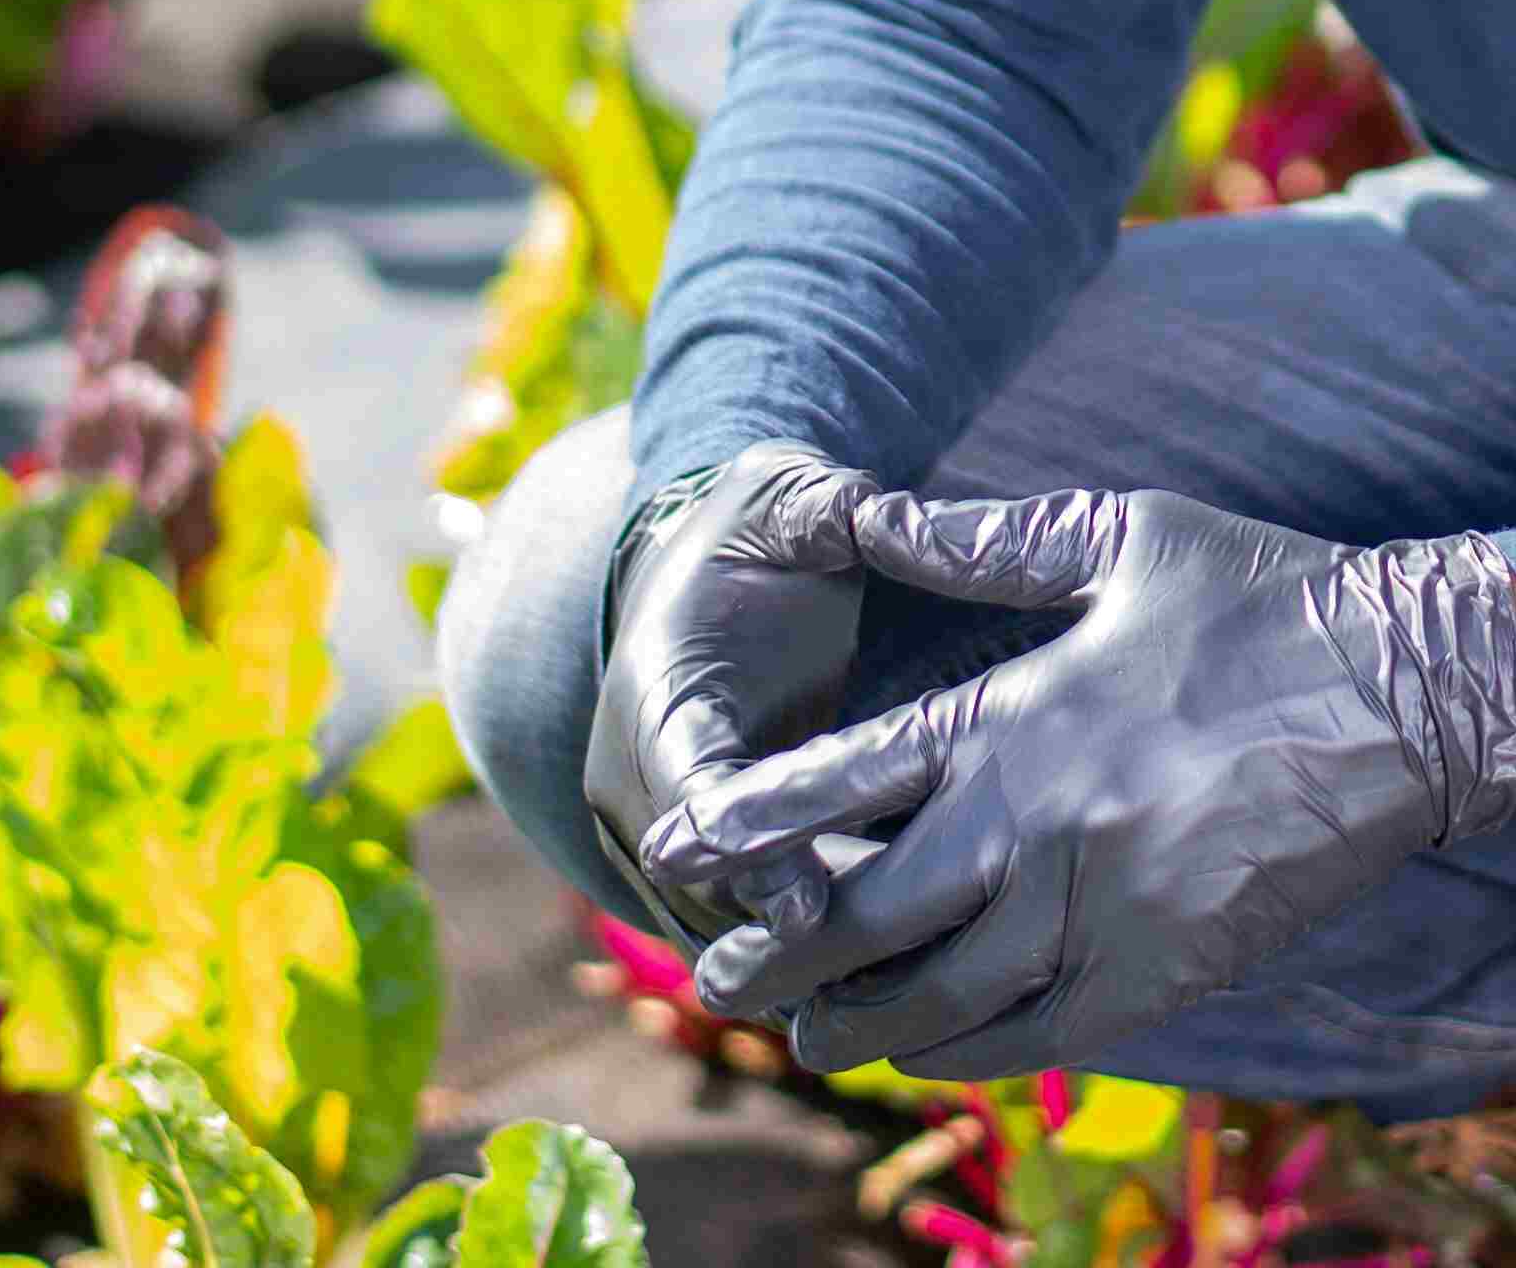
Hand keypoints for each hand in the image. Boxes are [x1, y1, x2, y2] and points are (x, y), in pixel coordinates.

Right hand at [587, 444, 877, 944]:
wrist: (704, 562)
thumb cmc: (762, 532)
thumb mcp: (798, 504)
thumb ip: (838, 513)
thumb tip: (884, 513)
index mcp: (655, 692)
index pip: (690, 789)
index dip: (745, 851)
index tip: (810, 904)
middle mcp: (632, 772)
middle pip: (694, 881)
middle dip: (772, 937)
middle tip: (865, 985)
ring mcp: (651, 822)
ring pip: (708, 919)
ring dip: (781, 965)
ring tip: (878, 1010)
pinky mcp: (688, 849)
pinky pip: (727, 920)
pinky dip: (786, 957)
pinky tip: (871, 992)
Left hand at [641, 484, 1515, 1080]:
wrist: (1415, 692)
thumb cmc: (1269, 595)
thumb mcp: (1124, 536)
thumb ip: (986, 543)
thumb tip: (876, 514)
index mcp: (1022, 715)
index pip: (846, 784)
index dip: (751, 823)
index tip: (681, 845)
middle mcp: (1046, 825)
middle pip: (869, 920)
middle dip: (780, 959)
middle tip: (717, 983)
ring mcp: (1108, 910)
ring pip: (945, 1002)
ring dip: (860, 1027)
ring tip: (808, 1038)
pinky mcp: (1170, 970)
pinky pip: (1041, 1038)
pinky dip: (970, 1056)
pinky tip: (932, 1056)